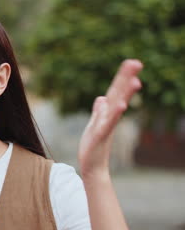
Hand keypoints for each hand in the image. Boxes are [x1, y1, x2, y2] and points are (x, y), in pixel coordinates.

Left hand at [78, 59, 142, 177]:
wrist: (92, 166)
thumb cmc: (93, 146)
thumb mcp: (94, 124)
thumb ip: (99, 111)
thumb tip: (101, 99)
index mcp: (107, 113)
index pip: (115, 91)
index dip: (122, 77)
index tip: (131, 62)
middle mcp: (110, 117)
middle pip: (119, 94)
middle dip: (126, 78)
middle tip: (136, 62)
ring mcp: (107, 126)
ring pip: (117, 107)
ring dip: (125, 94)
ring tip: (134, 81)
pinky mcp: (100, 135)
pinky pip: (108, 123)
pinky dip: (113, 114)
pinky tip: (120, 105)